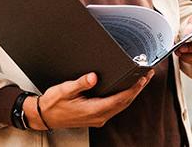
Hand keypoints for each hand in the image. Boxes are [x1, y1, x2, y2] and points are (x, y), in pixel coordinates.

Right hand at [25, 71, 151, 129]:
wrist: (43, 116)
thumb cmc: (53, 104)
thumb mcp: (65, 90)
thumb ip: (80, 83)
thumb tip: (93, 77)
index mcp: (94, 110)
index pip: (120, 99)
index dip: (133, 88)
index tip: (142, 79)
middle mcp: (99, 116)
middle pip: (125, 102)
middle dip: (137, 88)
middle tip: (147, 75)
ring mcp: (98, 117)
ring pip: (121, 105)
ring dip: (132, 93)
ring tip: (140, 80)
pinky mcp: (96, 116)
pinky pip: (115, 106)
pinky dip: (123, 97)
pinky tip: (126, 89)